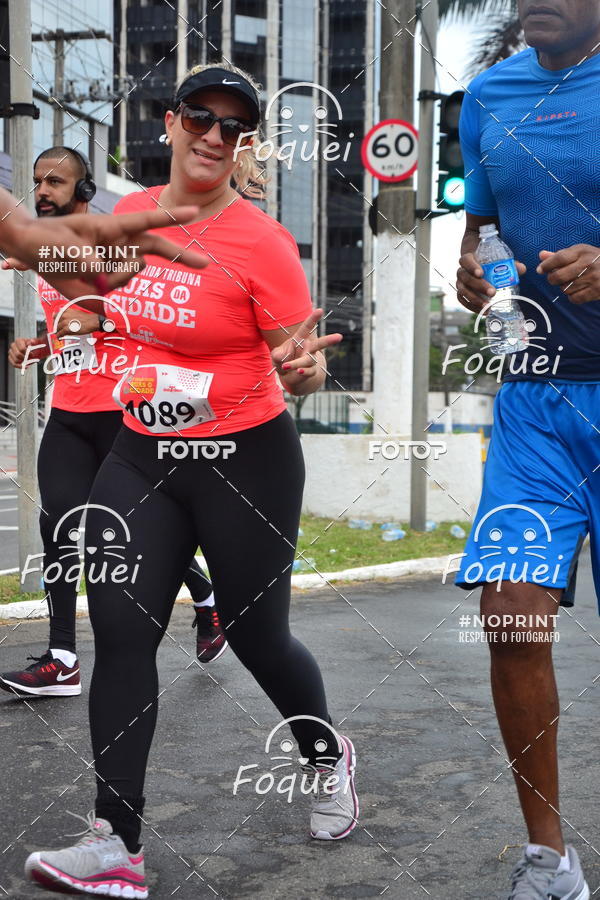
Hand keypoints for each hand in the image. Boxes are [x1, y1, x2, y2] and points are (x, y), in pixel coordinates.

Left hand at [5, 206, 209, 299]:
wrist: (29, 251)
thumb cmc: (45, 239)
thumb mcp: (61, 246)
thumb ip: (84, 260)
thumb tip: (101, 275)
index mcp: (110, 228)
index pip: (144, 222)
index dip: (170, 219)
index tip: (195, 213)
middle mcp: (116, 246)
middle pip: (155, 249)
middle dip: (181, 256)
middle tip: (205, 263)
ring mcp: (113, 265)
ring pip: (128, 276)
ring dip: (110, 278)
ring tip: (80, 270)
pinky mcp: (105, 284)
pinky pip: (111, 293)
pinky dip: (97, 292)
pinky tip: (80, 281)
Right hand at [8, 337, 47, 368]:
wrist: (31, 349)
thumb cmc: (32, 345)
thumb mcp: (35, 342)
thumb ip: (33, 341)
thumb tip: (31, 341)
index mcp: (18, 340)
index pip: (22, 349)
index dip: (27, 353)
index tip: (32, 354)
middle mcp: (13, 345)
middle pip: (18, 355)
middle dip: (25, 358)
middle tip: (30, 359)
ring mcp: (11, 352)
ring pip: (16, 360)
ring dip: (23, 363)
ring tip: (29, 362)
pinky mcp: (10, 358)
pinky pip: (13, 364)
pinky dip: (19, 366)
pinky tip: (25, 367)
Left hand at [54, 308, 99, 338]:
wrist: (92, 322)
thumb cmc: (86, 318)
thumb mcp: (76, 313)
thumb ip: (68, 315)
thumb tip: (65, 320)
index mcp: (66, 311)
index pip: (55, 315)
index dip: (55, 321)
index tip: (55, 324)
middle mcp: (64, 315)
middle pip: (55, 322)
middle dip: (56, 327)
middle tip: (57, 330)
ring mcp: (65, 322)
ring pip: (57, 328)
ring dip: (57, 332)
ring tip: (59, 335)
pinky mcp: (67, 329)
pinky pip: (60, 333)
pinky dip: (59, 336)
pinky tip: (60, 338)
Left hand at [271, 308, 341, 394]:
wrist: (288, 376)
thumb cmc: (282, 360)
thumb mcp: (276, 355)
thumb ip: (277, 354)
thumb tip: (282, 357)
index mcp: (300, 338)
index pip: (307, 327)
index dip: (313, 319)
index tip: (320, 310)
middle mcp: (308, 348)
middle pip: (319, 344)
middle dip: (329, 340)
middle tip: (340, 337)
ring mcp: (311, 360)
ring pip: (308, 360)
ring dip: (296, 363)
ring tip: (286, 366)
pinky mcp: (311, 371)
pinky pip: (309, 371)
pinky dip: (304, 371)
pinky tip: (299, 371)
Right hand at [457, 251, 525, 311]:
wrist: (477, 268)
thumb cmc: (489, 263)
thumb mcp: (499, 261)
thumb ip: (510, 264)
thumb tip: (521, 269)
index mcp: (468, 259)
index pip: (465, 261)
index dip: (471, 267)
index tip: (481, 273)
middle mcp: (461, 271)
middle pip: (465, 278)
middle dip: (478, 286)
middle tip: (492, 292)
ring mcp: (460, 283)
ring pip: (462, 291)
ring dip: (475, 299)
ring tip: (487, 305)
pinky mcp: (461, 293)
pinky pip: (463, 301)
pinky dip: (471, 307)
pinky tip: (483, 311)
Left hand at [536, 245, 599, 303]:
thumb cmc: (594, 260)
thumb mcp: (580, 252)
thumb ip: (560, 255)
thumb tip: (541, 255)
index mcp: (583, 251)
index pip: (559, 258)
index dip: (546, 265)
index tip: (540, 269)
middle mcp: (588, 264)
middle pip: (558, 276)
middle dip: (552, 279)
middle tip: (555, 278)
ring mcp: (593, 278)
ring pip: (565, 289)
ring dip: (564, 287)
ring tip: (571, 282)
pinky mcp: (596, 291)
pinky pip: (574, 298)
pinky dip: (572, 296)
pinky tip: (578, 290)